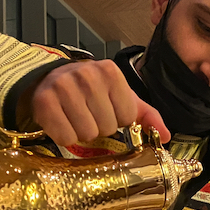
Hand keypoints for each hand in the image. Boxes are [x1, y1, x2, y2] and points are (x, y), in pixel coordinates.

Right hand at [29, 60, 169, 145]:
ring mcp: (64, 87)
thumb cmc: (90, 91)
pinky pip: (65, 137)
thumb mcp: (120, 96)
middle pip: (107, 127)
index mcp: (110, 72)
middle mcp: (87, 76)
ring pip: (87, 134)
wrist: (49, 80)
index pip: (127, 117)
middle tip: (89, 115)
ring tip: (76, 118)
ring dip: (82, 133)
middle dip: (99, 127)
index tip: (107, 110)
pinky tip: (63, 121)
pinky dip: (65, 135)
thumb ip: (146, 115)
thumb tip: (165, 136)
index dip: (117, 120)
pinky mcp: (45, 102)